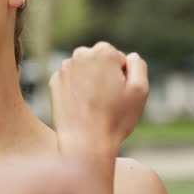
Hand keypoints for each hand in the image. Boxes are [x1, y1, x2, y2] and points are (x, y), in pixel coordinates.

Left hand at [50, 42, 148, 182]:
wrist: (84, 141)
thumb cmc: (115, 118)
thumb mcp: (140, 90)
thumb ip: (139, 66)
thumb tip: (131, 56)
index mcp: (103, 53)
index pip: (118, 57)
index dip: (123, 75)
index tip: (120, 92)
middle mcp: (80, 55)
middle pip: (99, 60)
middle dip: (105, 74)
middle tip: (108, 98)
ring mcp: (64, 69)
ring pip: (84, 70)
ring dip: (90, 80)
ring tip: (95, 103)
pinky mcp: (54, 82)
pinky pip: (71, 81)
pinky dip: (77, 89)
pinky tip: (82, 106)